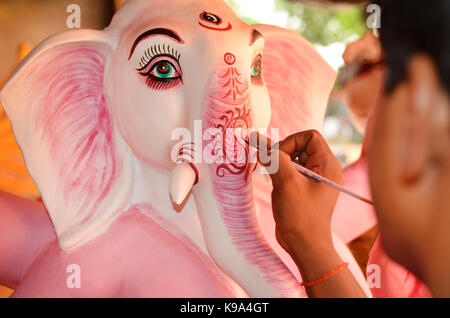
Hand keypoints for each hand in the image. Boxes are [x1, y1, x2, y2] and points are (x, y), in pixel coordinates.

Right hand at [265, 130, 343, 259]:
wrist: (304, 246)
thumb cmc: (300, 216)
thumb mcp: (286, 183)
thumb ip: (274, 158)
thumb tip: (256, 139)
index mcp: (328, 165)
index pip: (309, 136)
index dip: (291, 142)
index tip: (279, 158)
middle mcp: (324, 169)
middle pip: (300, 145)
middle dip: (283, 154)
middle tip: (273, 169)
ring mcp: (315, 178)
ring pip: (293, 157)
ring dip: (279, 164)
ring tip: (276, 181)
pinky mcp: (305, 187)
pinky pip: (291, 170)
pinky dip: (279, 173)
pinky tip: (276, 186)